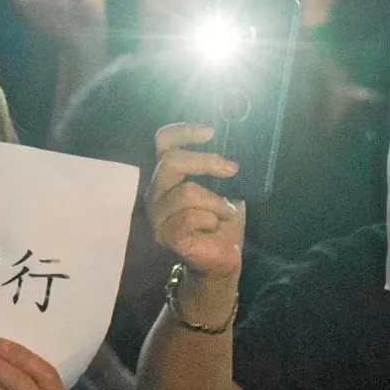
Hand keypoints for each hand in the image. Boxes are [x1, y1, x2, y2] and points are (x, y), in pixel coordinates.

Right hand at [147, 123, 244, 278]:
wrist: (222, 258)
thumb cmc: (222, 221)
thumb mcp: (225, 188)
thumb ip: (220, 168)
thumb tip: (233, 146)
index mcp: (168, 176)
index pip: (163, 143)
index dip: (183, 131)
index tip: (210, 131)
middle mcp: (156, 192)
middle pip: (171, 162)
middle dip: (205, 162)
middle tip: (231, 169)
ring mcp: (157, 215)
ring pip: (186, 193)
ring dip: (216, 202)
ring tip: (225, 213)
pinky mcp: (165, 235)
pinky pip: (190, 217)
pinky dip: (211, 219)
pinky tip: (214, 227)